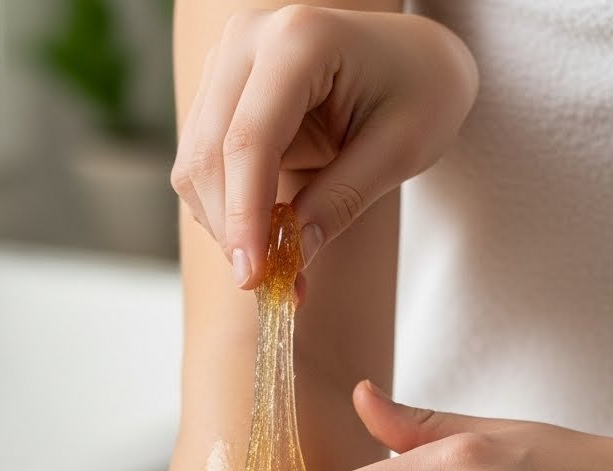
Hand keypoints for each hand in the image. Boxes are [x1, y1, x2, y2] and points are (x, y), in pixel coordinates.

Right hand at [171, 6, 477, 285]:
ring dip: (226, 224)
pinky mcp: (219, 91)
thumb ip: (342, 202)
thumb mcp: (400, 151)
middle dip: (232, 229)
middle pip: (209, 155)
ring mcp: (227, 62)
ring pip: (195, 165)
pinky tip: (267, 231)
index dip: (244, 216)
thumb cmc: (422, 90)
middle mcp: (249, 39)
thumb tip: (291, 260)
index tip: (253, 277)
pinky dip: (227, 210)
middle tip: (270, 284)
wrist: (415, 57)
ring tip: (278, 261)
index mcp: (300, 39)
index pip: (250, 140)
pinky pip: (203, 166)